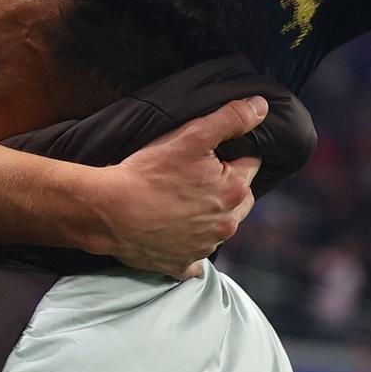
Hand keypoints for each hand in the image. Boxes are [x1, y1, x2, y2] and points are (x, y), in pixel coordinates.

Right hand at [80, 95, 267, 279]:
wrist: (109, 210)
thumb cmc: (150, 172)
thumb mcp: (192, 135)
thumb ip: (231, 119)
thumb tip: (261, 107)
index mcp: (234, 191)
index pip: (251, 164)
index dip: (232, 154)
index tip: (210, 152)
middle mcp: (226, 225)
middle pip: (240, 199)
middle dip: (227, 186)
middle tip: (196, 175)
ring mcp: (204, 248)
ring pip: (218, 227)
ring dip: (208, 216)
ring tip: (181, 200)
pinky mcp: (181, 264)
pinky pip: (193, 258)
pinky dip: (187, 246)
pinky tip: (172, 232)